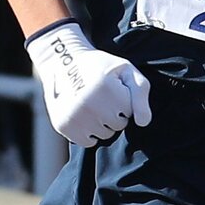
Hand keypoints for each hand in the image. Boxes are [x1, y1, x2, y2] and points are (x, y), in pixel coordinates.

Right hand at [27, 21, 151, 146]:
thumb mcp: (125, 70)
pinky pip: (88, 142)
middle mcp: (89, 103)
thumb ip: (140, 94)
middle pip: (118, 125)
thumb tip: (143, 123)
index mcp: (106, 87)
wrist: (62, 62)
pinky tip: (83, 116)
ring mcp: (74, 116)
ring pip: (104, 135)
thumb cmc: (99, 67)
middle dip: (114, 113)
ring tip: (92, 105)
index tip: (112, 88)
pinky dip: (88, 133)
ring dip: (102, 124)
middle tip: (101, 97)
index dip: (123, 100)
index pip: (130, 111)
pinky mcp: (63, 126)